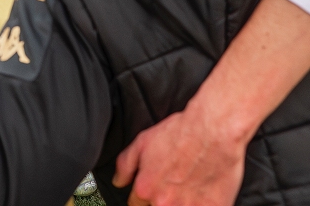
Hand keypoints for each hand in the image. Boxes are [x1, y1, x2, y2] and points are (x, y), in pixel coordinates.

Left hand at [112, 108, 245, 205]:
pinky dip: (200, 203)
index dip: (142, 196)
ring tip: (187, 187)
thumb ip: (125, 165)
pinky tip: (202, 191)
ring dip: (180, 203)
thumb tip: (118, 181)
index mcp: (145, 189)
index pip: (135, 204)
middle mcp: (165, 203)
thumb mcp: (142, 143)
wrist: (213, 132)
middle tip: (172, 185)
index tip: (151, 189)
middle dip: (161, 199)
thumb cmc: (181, 134)